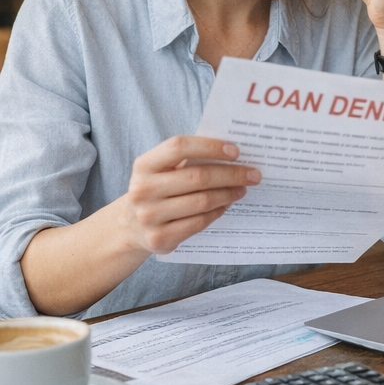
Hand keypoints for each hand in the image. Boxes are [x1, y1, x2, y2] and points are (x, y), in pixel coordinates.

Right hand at [120, 136, 259, 254]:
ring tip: (242, 188)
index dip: (210, 147)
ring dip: (228, 194)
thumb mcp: (162, 169)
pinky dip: (218, 212)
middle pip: (197, 177)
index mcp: (144, 165)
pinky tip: (227, 204)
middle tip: (253, 174)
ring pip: (202, 201)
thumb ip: (188, 158)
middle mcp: (142, 190)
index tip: (236, 151)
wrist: (129, 226)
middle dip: (231, 174)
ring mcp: (149, 216)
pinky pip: (199, 222)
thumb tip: (233, 152)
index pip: (179, 147)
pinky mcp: (160, 238)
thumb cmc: (158, 188)